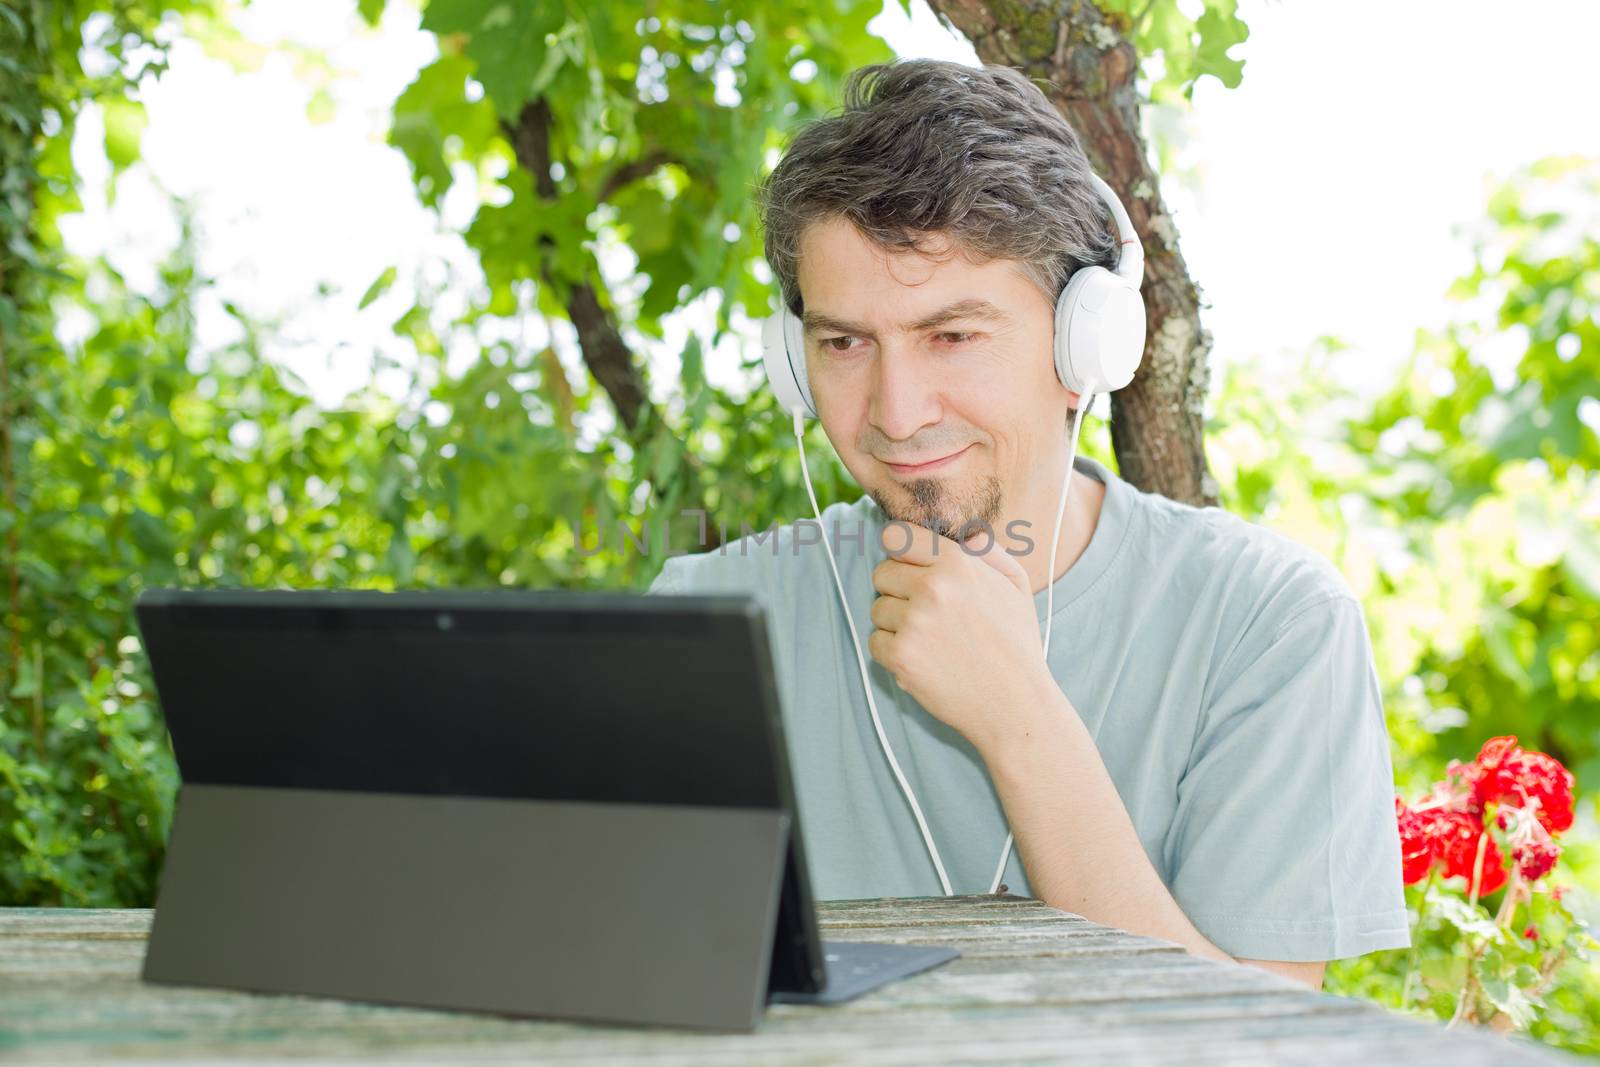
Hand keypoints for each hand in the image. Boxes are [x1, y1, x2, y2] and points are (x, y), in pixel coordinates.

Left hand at [867, 521, 1054, 753]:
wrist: (1016, 704)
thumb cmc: (1016, 642)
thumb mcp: (1015, 584)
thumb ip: (986, 549)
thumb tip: (962, 531)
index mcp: (958, 563)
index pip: (896, 536)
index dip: (902, 553)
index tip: (910, 568)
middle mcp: (932, 587)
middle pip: (881, 573)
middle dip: (898, 589)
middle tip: (927, 611)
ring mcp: (914, 623)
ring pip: (877, 608)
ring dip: (896, 622)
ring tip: (931, 639)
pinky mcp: (901, 656)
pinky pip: (875, 641)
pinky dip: (892, 651)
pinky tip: (923, 658)